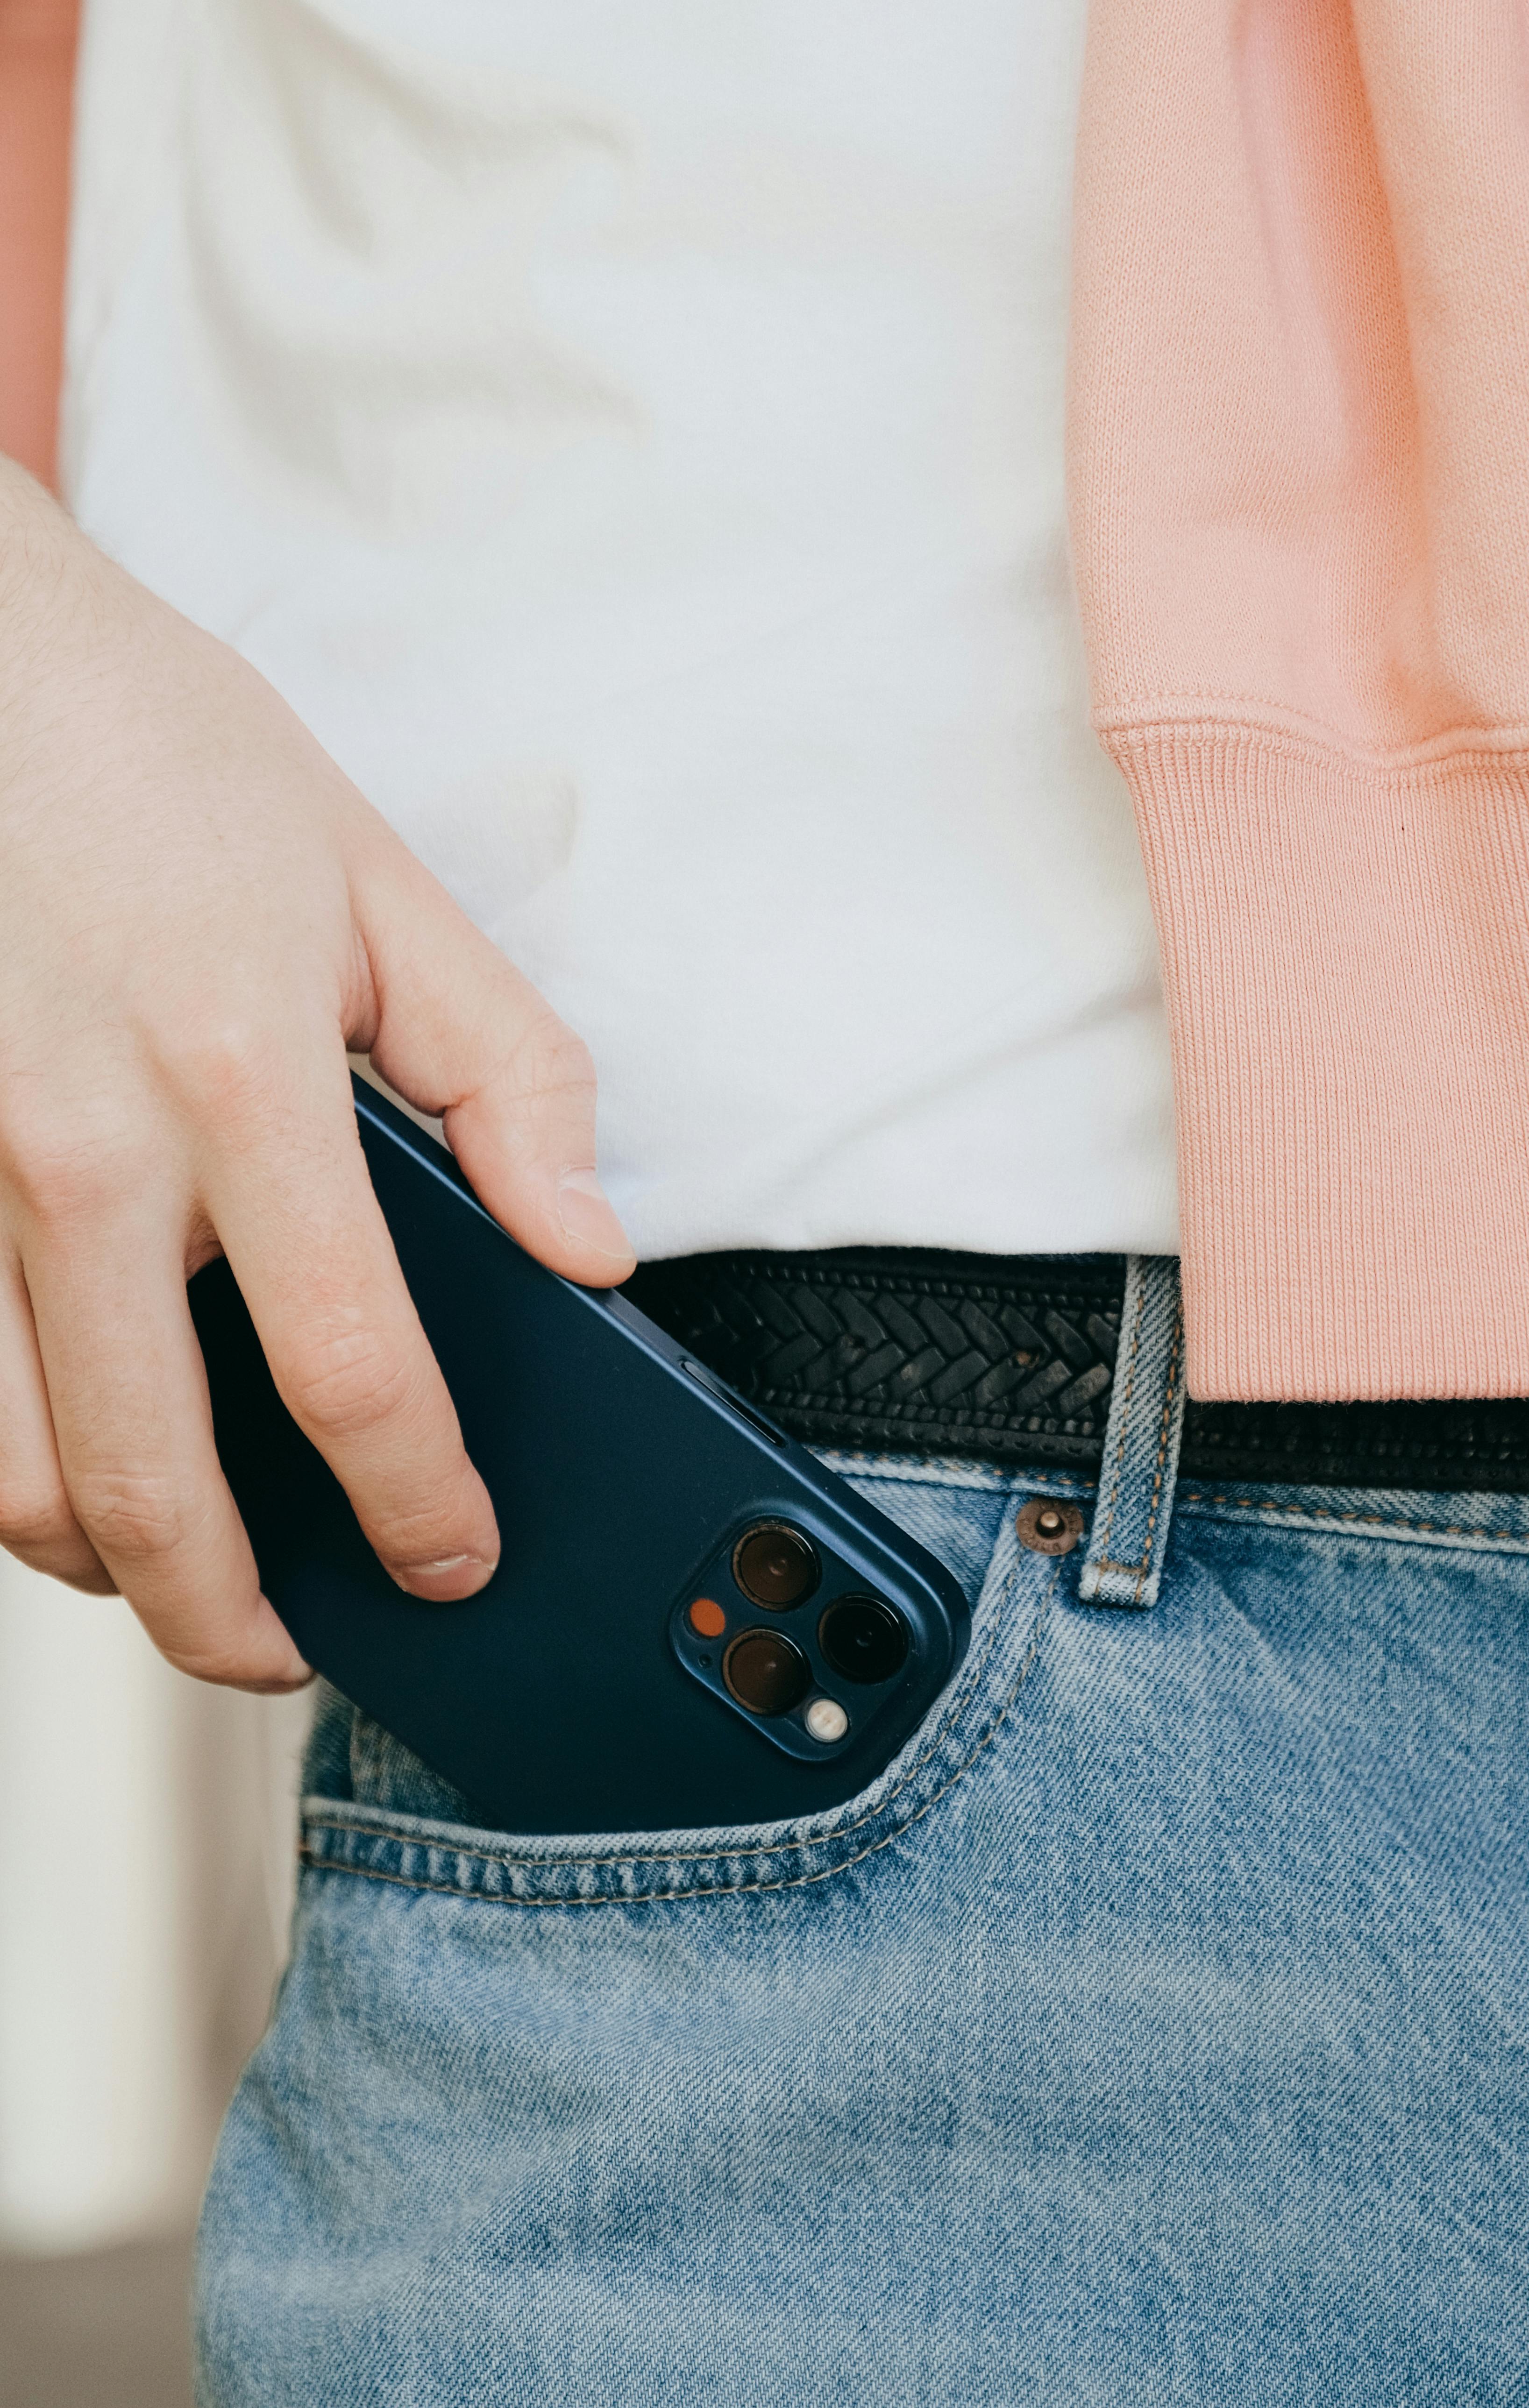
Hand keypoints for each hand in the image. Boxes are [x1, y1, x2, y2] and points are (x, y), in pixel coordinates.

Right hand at [0, 460, 634, 1687]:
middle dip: (229, 1617)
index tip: (456, 1558)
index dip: (419, 1501)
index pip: (353, 1366)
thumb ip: (510, 1077)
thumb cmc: (171, 760)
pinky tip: (64, 1457)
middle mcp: (75, 1147)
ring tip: (176, 1572)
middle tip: (293, 1647)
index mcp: (239, 1076)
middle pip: (144, 1476)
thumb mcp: (383, 889)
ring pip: (0, 1467)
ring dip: (97, 1562)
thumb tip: (590, 1250)